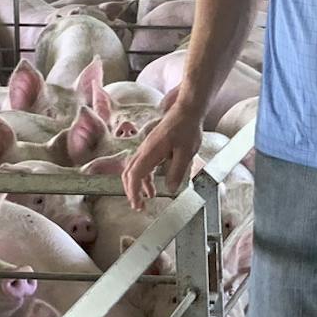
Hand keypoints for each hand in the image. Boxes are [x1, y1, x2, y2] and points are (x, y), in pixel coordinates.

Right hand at [122, 91, 203, 211]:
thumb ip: (177, 172)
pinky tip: (153, 185)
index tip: (137, 204)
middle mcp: (145, 149)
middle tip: (138, 206)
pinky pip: (143, 164)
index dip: (133, 191)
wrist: (187, 110)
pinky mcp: (152, 146)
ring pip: (135, 168)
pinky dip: (145, 177)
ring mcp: (147, 147)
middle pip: (129, 172)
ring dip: (138, 185)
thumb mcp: (186, 153)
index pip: (135, 175)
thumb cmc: (187, 129)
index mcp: (151, 152)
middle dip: (131, 191)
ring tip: (147, 199)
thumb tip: (171, 189)